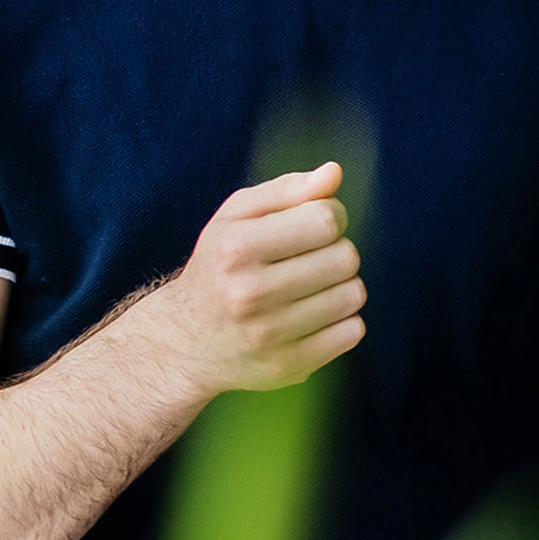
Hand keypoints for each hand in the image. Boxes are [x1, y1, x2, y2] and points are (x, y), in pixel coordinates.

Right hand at [151, 163, 366, 397]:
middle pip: (344, 257)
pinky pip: (352, 332)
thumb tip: (333, 173)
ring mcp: (269, 335)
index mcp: (236, 248)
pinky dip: (342, 320)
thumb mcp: (237, 217)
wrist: (185, 341)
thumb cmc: (220, 265)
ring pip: (353, 294)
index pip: (326, 220)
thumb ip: (287, 189)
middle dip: (336, 251)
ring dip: (342, 286)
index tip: (314, 224)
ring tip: (312, 287)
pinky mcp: (288, 366)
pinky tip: (314, 316)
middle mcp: (250, 294)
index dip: (331, 216)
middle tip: (310, 259)